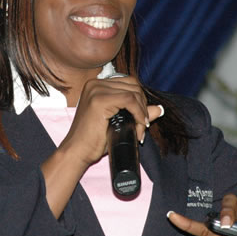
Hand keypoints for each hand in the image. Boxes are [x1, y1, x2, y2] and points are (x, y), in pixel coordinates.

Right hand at [41, 75, 162, 218]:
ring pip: (133, 93)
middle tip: (141, 127)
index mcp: (96, 85)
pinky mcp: (100, 100)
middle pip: (133, 86)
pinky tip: (138, 126)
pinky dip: (138, 113)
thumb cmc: (93, 139)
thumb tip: (158, 109)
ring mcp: (96, 90)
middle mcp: (95, 84)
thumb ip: (136, 113)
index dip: (140, 100)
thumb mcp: (118, 122)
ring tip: (139, 130)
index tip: (142, 120)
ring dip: (141, 112)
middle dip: (142, 106)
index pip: (128, 83)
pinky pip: (130, 100)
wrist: (77, 152)